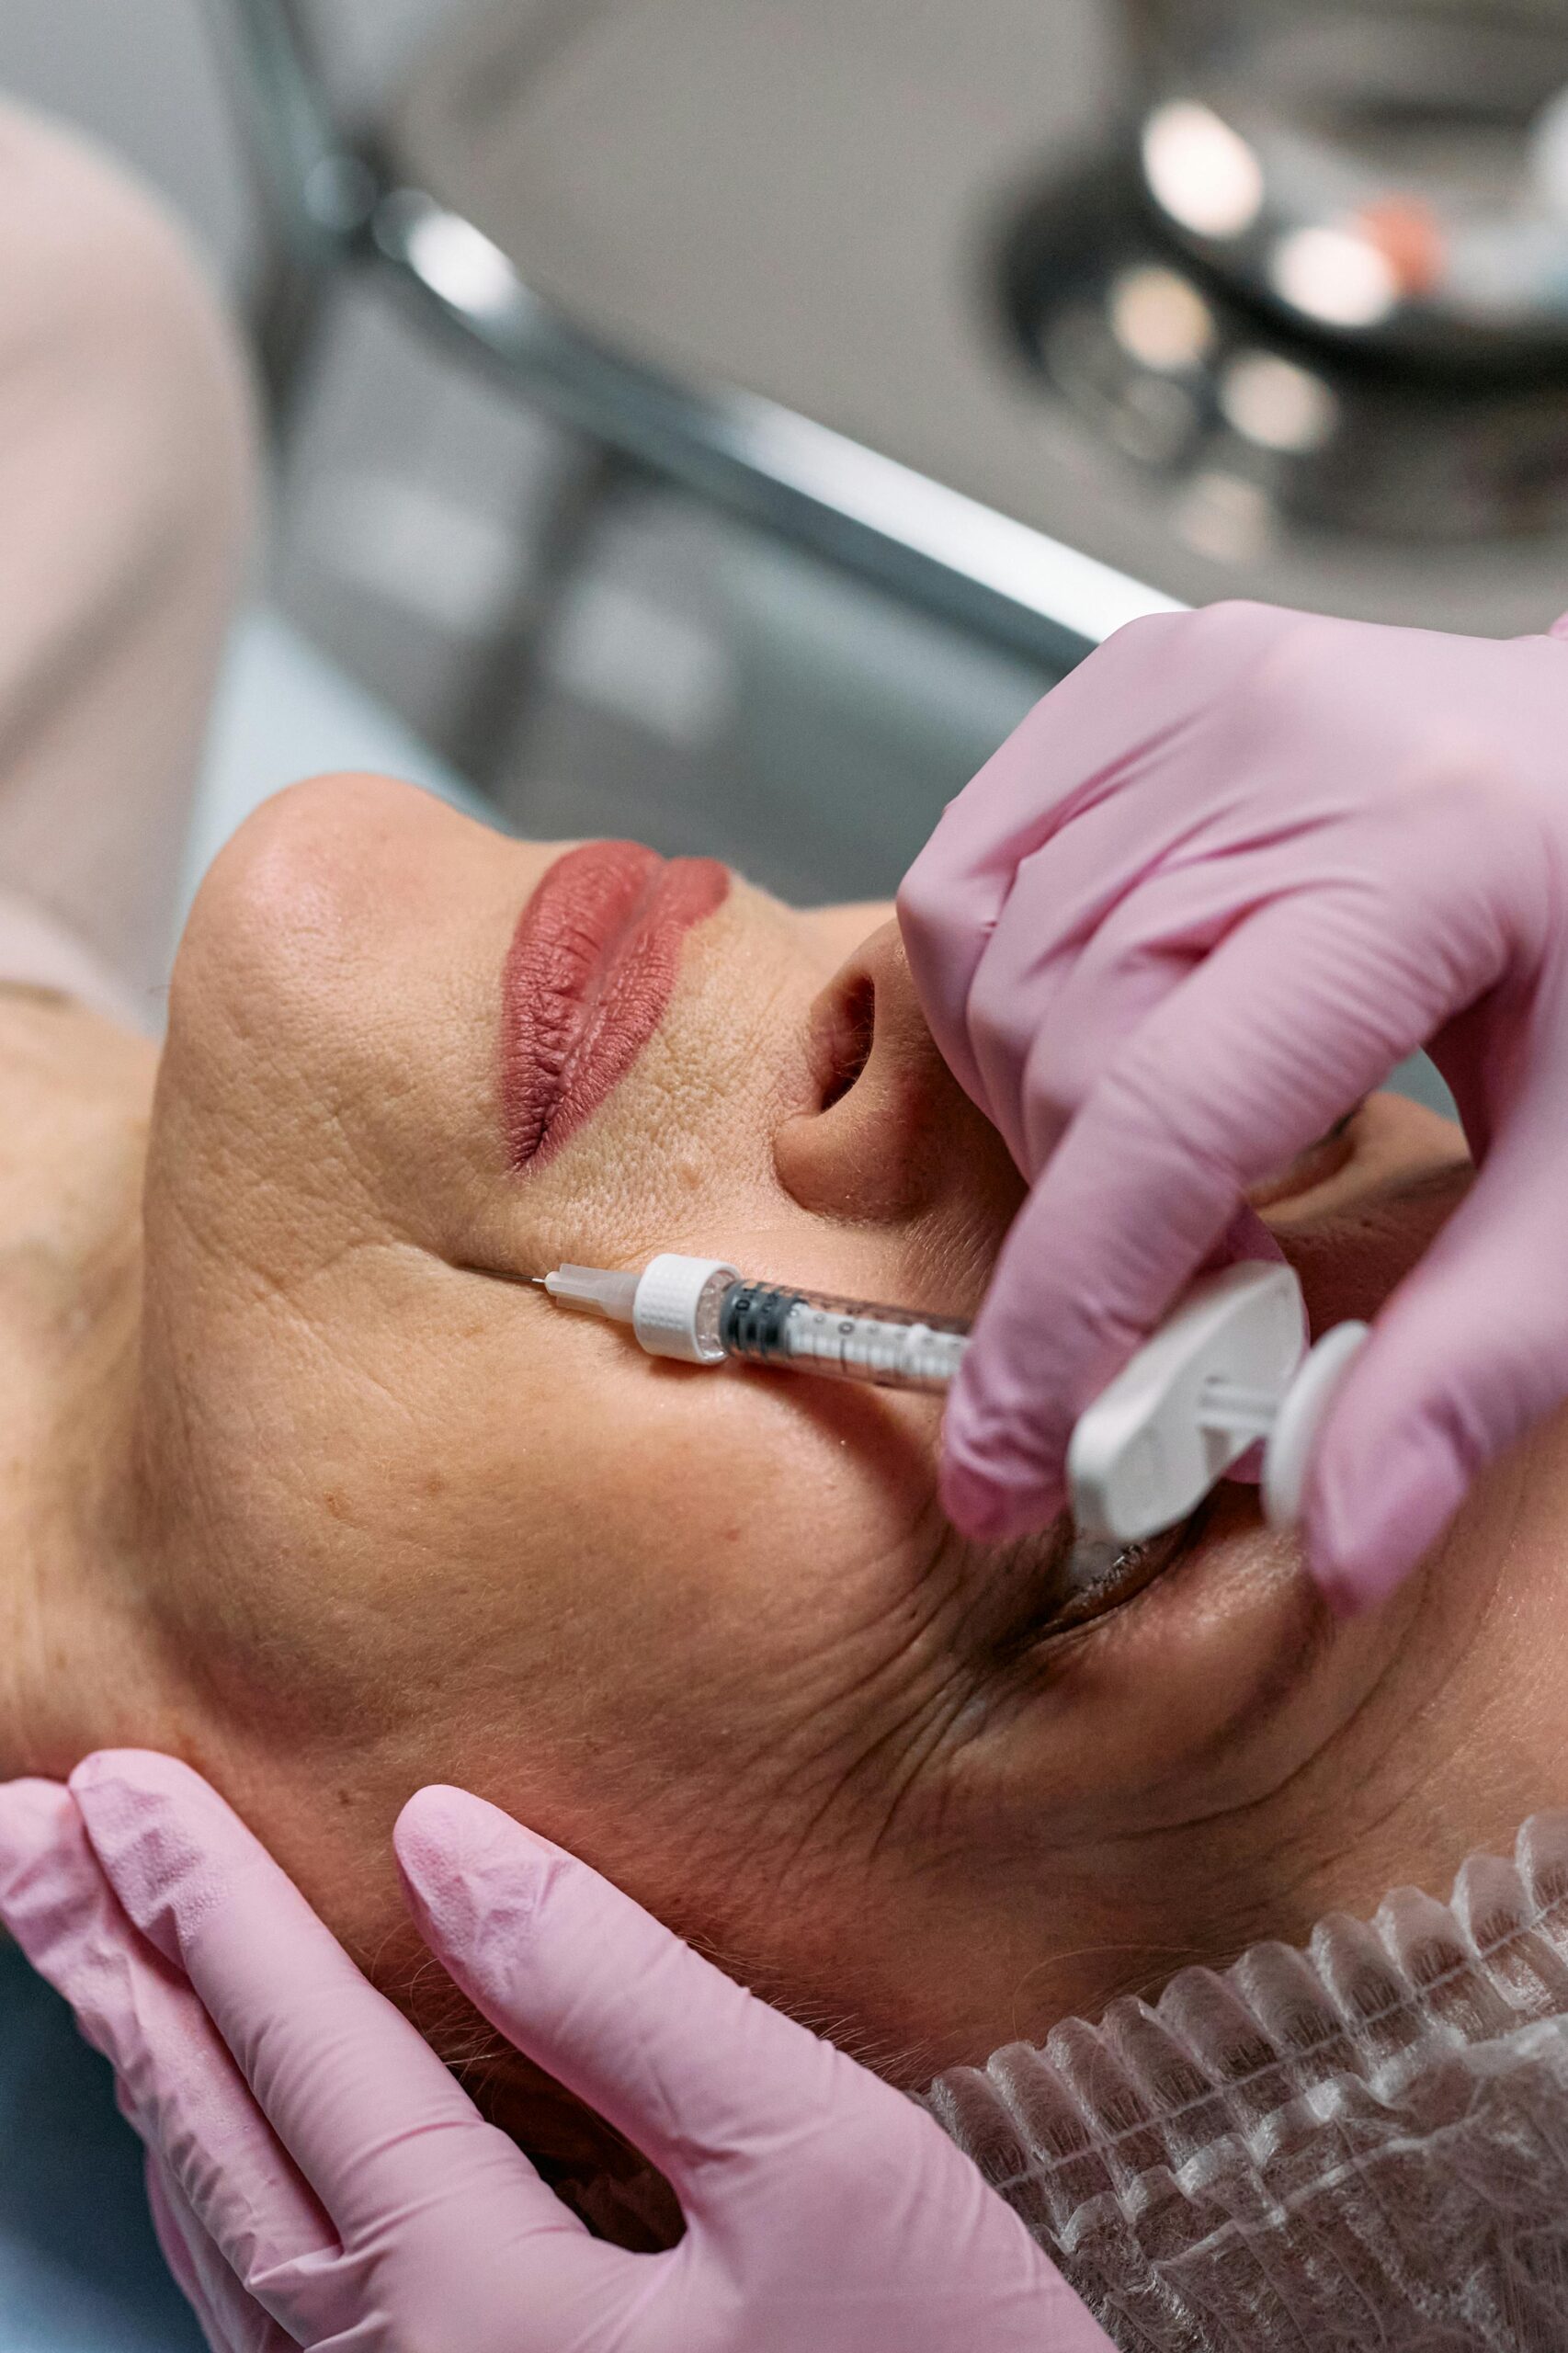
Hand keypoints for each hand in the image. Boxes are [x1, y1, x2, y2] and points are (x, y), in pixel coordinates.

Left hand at [0, 1750, 1110, 2351]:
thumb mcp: (819, 2159)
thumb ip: (619, 1997)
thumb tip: (446, 1843)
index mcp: (486, 2312)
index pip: (310, 2060)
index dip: (210, 1908)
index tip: (117, 1786)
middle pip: (219, 2154)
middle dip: (116, 1981)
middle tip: (23, 1844)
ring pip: (232, 2250)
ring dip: (154, 2082)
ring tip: (95, 1959)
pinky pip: (284, 2325)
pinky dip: (228, 2198)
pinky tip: (222, 2138)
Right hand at [898, 599, 1567, 1610]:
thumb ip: (1474, 1361)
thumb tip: (1335, 1533)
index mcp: (1426, 853)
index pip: (1164, 1112)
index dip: (1066, 1319)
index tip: (1014, 1468)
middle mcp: (1285, 740)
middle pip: (1059, 1050)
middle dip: (1089, 1225)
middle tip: (1197, 1295)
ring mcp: (1195, 691)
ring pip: (980, 966)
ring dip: (1040, 1113)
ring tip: (1173, 1149)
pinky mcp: (1136, 681)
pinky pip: (969, 873)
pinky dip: (1000, 997)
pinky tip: (1109, 1033)